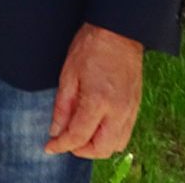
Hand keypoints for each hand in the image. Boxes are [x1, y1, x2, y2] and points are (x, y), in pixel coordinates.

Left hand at [44, 23, 143, 158]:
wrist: (118, 33)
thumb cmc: (89, 48)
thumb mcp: (68, 74)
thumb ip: (62, 106)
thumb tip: (55, 130)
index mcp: (98, 101)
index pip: (78, 136)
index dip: (61, 145)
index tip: (49, 147)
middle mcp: (118, 111)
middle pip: (101, 149)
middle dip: (80, 150)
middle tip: (64, 141)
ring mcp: (130, 111)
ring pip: (116, 146)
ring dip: (96, 147)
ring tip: (78, 134)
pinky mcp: (135, 107)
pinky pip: (124, 134)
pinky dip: (109, 138)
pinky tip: (95, 127)